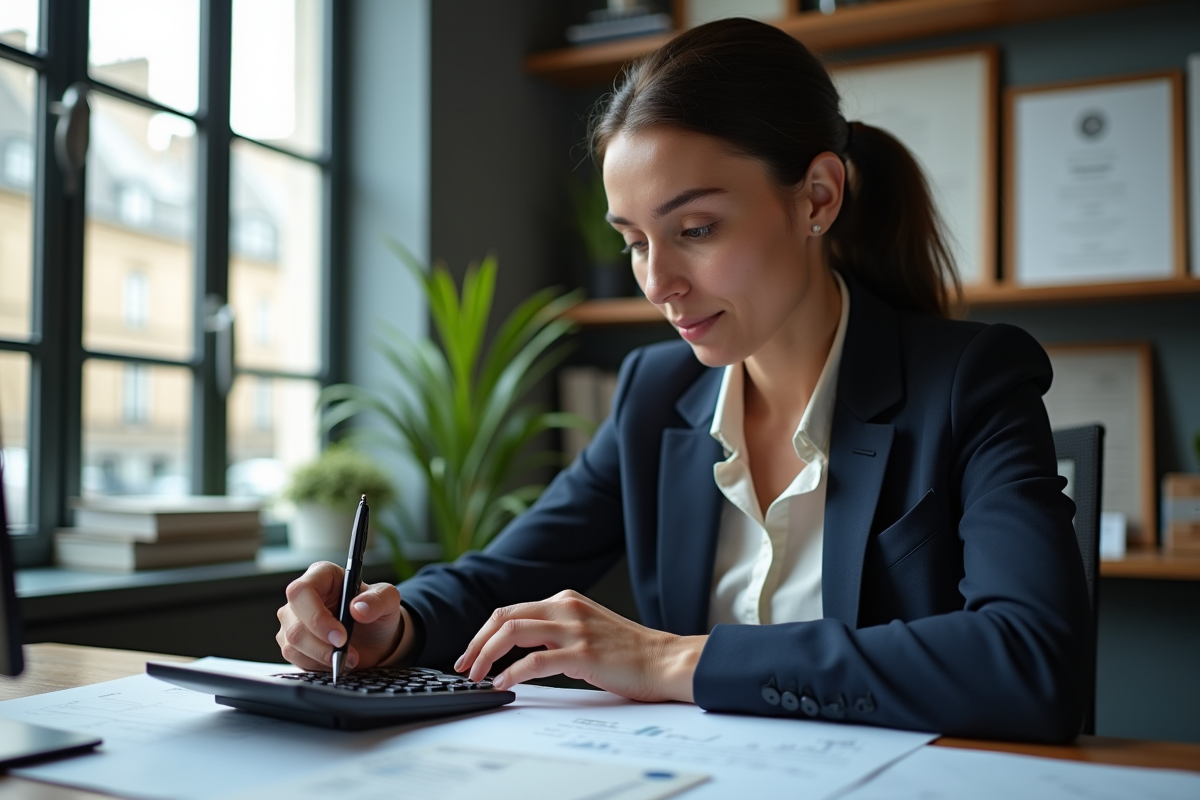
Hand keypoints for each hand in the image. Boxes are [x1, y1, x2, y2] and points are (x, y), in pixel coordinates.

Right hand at [276, 561, 411, 671]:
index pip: (302, 591)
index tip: (340, 636)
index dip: (316, 616)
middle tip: (349, 653)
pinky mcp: (291, 642)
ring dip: (323, 657)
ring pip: (293, 644)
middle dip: (321, 644)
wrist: (374, 637)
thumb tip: (358, 608)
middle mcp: (302, 596)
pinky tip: (336, 660)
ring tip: (350, 657)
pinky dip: (318, 665)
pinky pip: (295, 658)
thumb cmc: (376, 611)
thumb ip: (378, 600)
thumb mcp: (388, 600)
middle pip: (294, 623)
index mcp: (322, 575)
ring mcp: (293, 620)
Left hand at [455, 590, 705, 702]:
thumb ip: (557, 632)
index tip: (471, 653)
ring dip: (486, 655)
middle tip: (465, 666)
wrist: (665, 661)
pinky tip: (503, 684)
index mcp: (565, 601)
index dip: (484, 633)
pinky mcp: (583, 653)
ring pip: (513, 632)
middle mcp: (566, 608)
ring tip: (477, 676)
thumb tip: (522, 651)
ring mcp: (575, 629)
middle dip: (477, 642)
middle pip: (504, 616)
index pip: (511, 610)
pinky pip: (535, 660)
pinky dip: (512, 672)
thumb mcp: (587, 629)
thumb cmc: (630, 654)